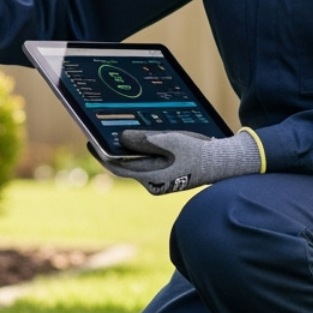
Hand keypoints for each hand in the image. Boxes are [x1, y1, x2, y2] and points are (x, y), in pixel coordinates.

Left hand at [93, 129, 261, 194]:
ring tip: (118, 130)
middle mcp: (153, 182)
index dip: (102, 154)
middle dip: (113, 149)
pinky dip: (141, 149)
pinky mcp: (168, 173)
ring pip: (137, 162)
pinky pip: (148, 160)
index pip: (118, 167)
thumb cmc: (197, 153)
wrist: (222, 163)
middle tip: (101, 132)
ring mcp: (160, 179)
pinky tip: (140, 135)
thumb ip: (145, 141)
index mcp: (152, 178)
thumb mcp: (171, 142)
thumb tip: (121, 138)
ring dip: (127, 148)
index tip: (90, 140)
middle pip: (126, 164)